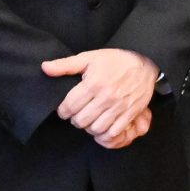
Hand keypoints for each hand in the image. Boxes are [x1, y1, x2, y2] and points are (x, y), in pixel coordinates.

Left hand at [42, 47, 158, 146]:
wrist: (145, 62)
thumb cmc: (115, 60)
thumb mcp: (89, 57)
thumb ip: (65, 65)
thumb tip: (45, 68)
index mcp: (93, 83)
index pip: (70, 106)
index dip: (63, 111)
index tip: (64, 110)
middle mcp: (106, 97)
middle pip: (81, 120)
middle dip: (75, 120)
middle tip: (76, 115)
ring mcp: (119, 106)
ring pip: (96, 128)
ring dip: (89, 127)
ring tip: (88, 120)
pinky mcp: (130, 113)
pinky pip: (114, 131)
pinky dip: (105, 133)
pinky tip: (102, 126)